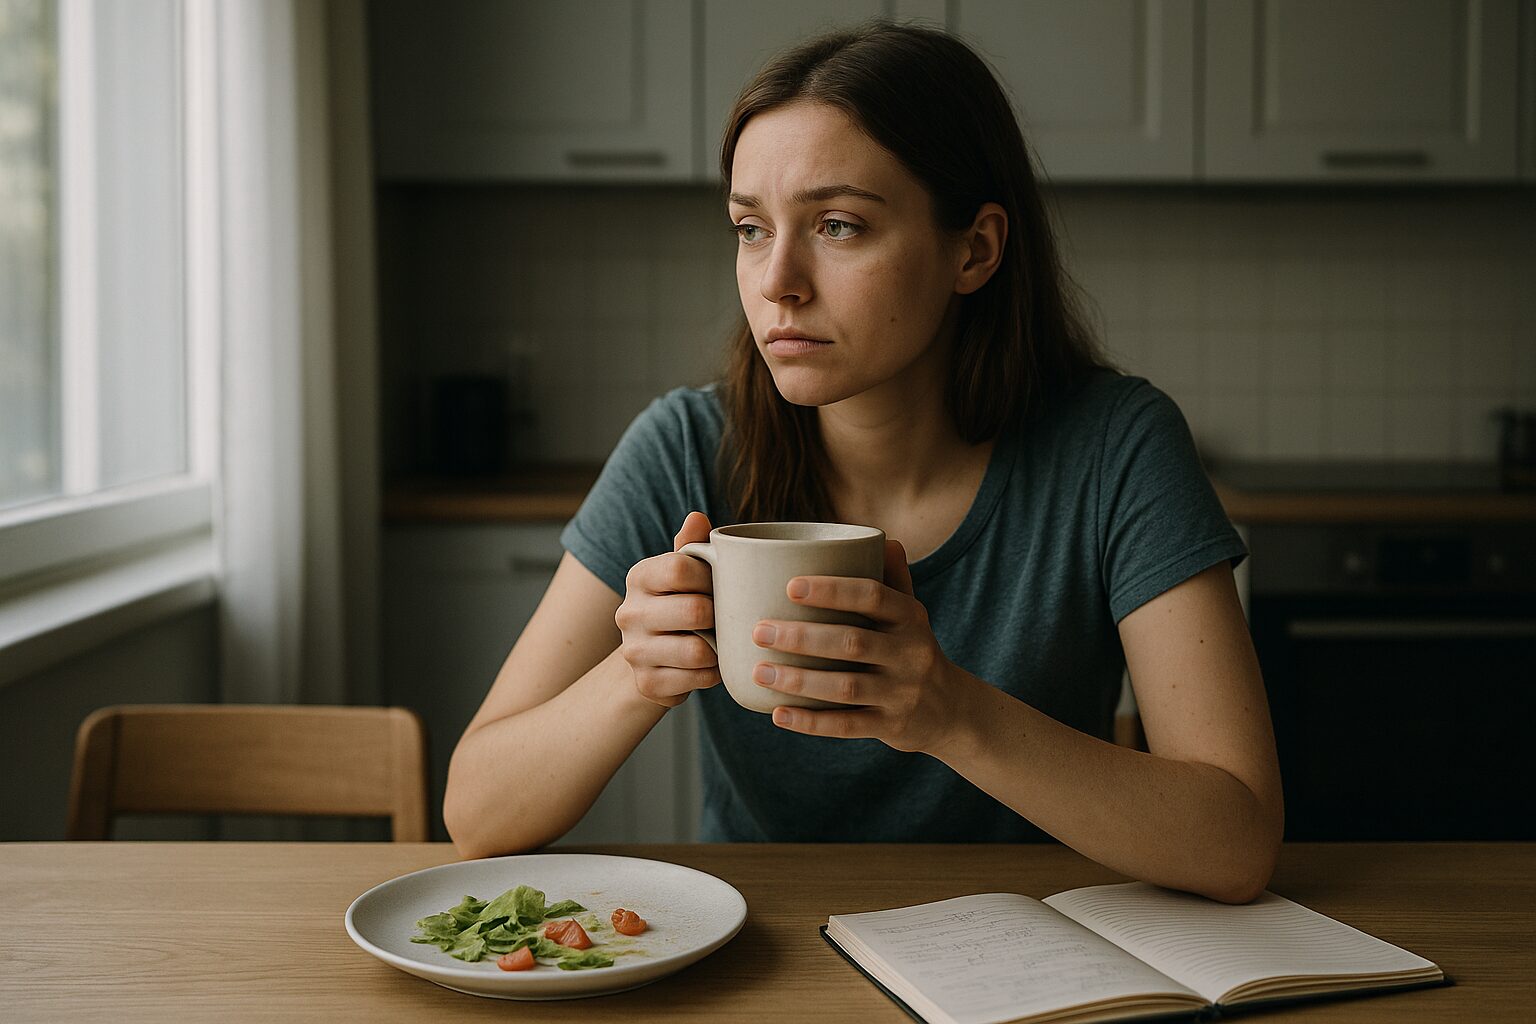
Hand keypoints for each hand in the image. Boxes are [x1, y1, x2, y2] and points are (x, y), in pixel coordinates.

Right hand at [615, 511, 720, 707]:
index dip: (711, 577)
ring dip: (719, 648)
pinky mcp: (647, 683)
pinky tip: (712, 665)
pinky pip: (697, 679)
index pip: (680, 568)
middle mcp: (629, 613)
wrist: (651, 658)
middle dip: (721, 615)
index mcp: (639, 576)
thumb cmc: (678, 604)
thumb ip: (692, 546)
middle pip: (694, 610)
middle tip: (727, 617)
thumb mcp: (683, 573)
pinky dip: (713, 673)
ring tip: (722, 642)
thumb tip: (697, 517)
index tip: (720, 585)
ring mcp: (634, 651)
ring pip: (697, 651)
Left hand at [749, 539, 969, 752]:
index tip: (790, 586)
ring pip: (845, 688)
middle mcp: (910, 654)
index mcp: (910, 618)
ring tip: (759, 672)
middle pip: (852, 642)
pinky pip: (847, 726)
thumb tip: (882, 538)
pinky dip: (810, 722)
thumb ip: (894, 579)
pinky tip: (778, 714)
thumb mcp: (912, 615)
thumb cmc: (913, 650)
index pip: (873, 596)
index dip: (833, 591)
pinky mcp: (891, 727)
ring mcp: (901, 693)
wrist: (951, 710)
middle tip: (760, 631)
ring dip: (799, 681)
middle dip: (802, 637)